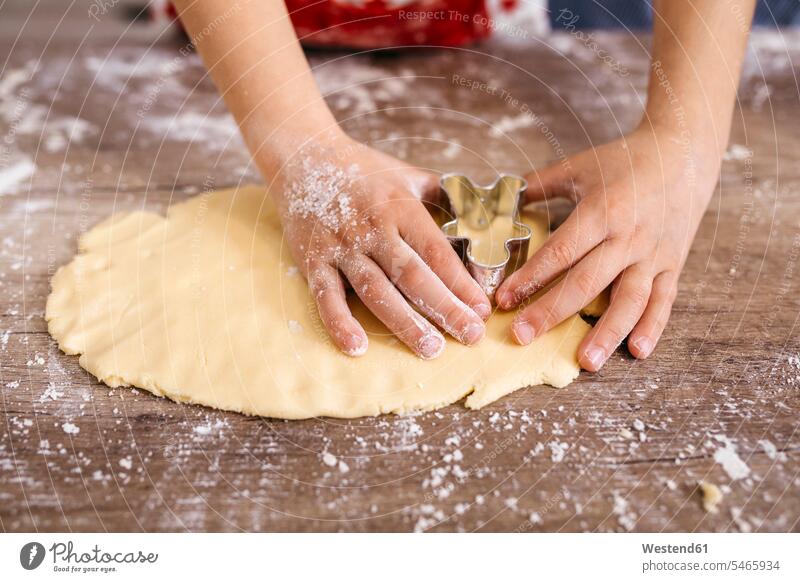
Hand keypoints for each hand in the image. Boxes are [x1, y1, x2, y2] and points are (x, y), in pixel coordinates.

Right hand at [272, 133, 490, 358]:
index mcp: (401, 207)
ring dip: (405, 323)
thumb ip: (447, 199)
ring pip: (376, 291)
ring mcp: (341, 246)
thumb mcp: (410, 176)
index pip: (437, 252)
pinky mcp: (313, 260)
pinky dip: (340, 323)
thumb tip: (485, 225)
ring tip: (431, 350)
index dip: (461, 283)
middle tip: (471, 336)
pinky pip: (327, 297)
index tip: (482, 309)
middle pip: (413, 276)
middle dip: (445, 309)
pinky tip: (357, 347)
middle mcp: (372, 228)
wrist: (305, 156)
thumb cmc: (366, 171)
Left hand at [496, 125, 720, 369]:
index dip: (530, 278)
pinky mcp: (672, 264)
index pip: (560, 252)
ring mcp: (652, 254)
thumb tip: (499, 198)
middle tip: (522, 337)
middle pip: (587, 282)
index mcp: (601, 211)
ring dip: (607, 332)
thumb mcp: (579, 166)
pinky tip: (637, 350)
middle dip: (552, 312)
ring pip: (629, 299)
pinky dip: (653, 327)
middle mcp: (628, 237)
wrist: (684, 152)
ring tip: (585, 362)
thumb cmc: (624, 160)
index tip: (504, 300)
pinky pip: (664, 300)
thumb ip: (538, 184)